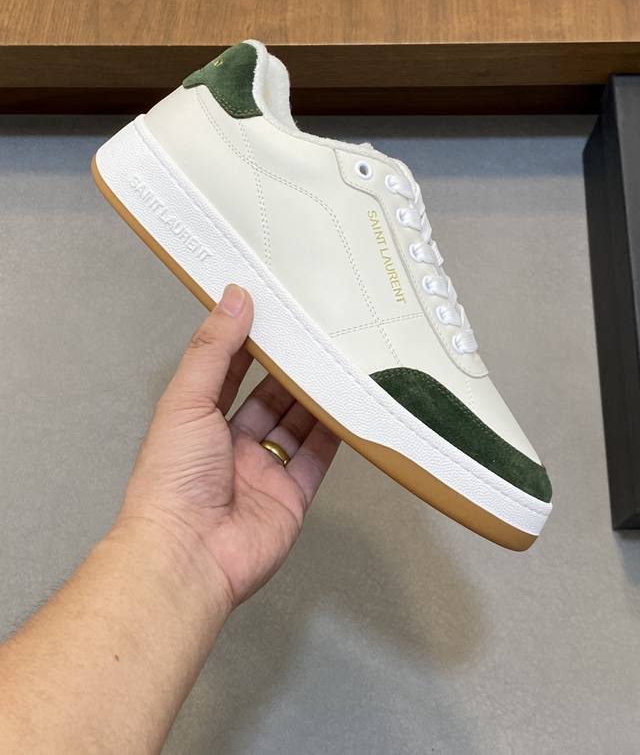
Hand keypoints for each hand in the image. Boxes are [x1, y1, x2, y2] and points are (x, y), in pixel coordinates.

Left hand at [117, 284, 339, 610]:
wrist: (188, 554)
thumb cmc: (173, 477)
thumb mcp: (187, 400)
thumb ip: (213, 350)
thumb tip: (233, 297)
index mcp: (198, 422)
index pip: (229, 373)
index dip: (250, 344)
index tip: (276, 314)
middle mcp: (231, 446)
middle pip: (269, 400)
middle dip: (291, 371)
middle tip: (320, 337)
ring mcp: (263, 473)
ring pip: (296, 426)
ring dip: (315, 398)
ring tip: (340, 361)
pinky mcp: (292, 497)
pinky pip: (317, 459)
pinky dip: (334, 434)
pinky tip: (349, 407)